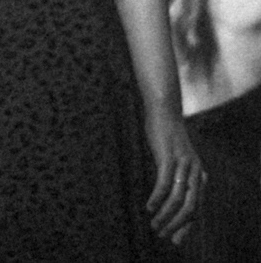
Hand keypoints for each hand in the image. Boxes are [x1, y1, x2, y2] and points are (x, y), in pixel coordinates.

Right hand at [144, 107, 203, 246]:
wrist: (163, 108)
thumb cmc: (167, 135)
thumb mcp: (176, 158)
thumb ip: (179, 176)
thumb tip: (173, 197)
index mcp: (198, 174)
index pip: (196, 208)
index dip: (186, 226)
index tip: (174, 240)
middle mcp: (194, 171)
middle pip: (190, 208)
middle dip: (176, 225)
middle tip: (162, 235)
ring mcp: (183, 163)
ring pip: (178, 199)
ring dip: (165, 215)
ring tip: (154, 224)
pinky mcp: (169, 156)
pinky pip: (164, 184)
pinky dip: (157, 199)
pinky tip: (149, 207)